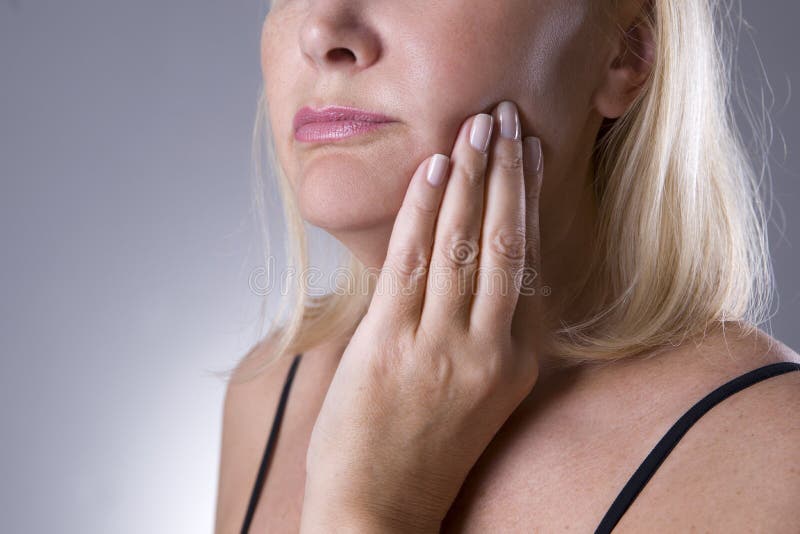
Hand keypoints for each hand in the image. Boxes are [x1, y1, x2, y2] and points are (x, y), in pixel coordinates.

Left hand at [300, 100, 544, 532]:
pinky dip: (422, 212)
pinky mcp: (392, 346)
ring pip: (466, 245)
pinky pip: (412, 264)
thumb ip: (481, 336)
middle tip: (509, 119)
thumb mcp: (474, 398)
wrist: (379, 513)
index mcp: (515, 361)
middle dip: (508, 174)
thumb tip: (469, 274)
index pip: (531, 264)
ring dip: (472, 179)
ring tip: (478, 127)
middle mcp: (489, 349)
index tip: (530, 157)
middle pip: (508, 243)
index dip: (530, 202)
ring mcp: (441, 347)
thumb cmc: (423, 455)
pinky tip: (432, 171)